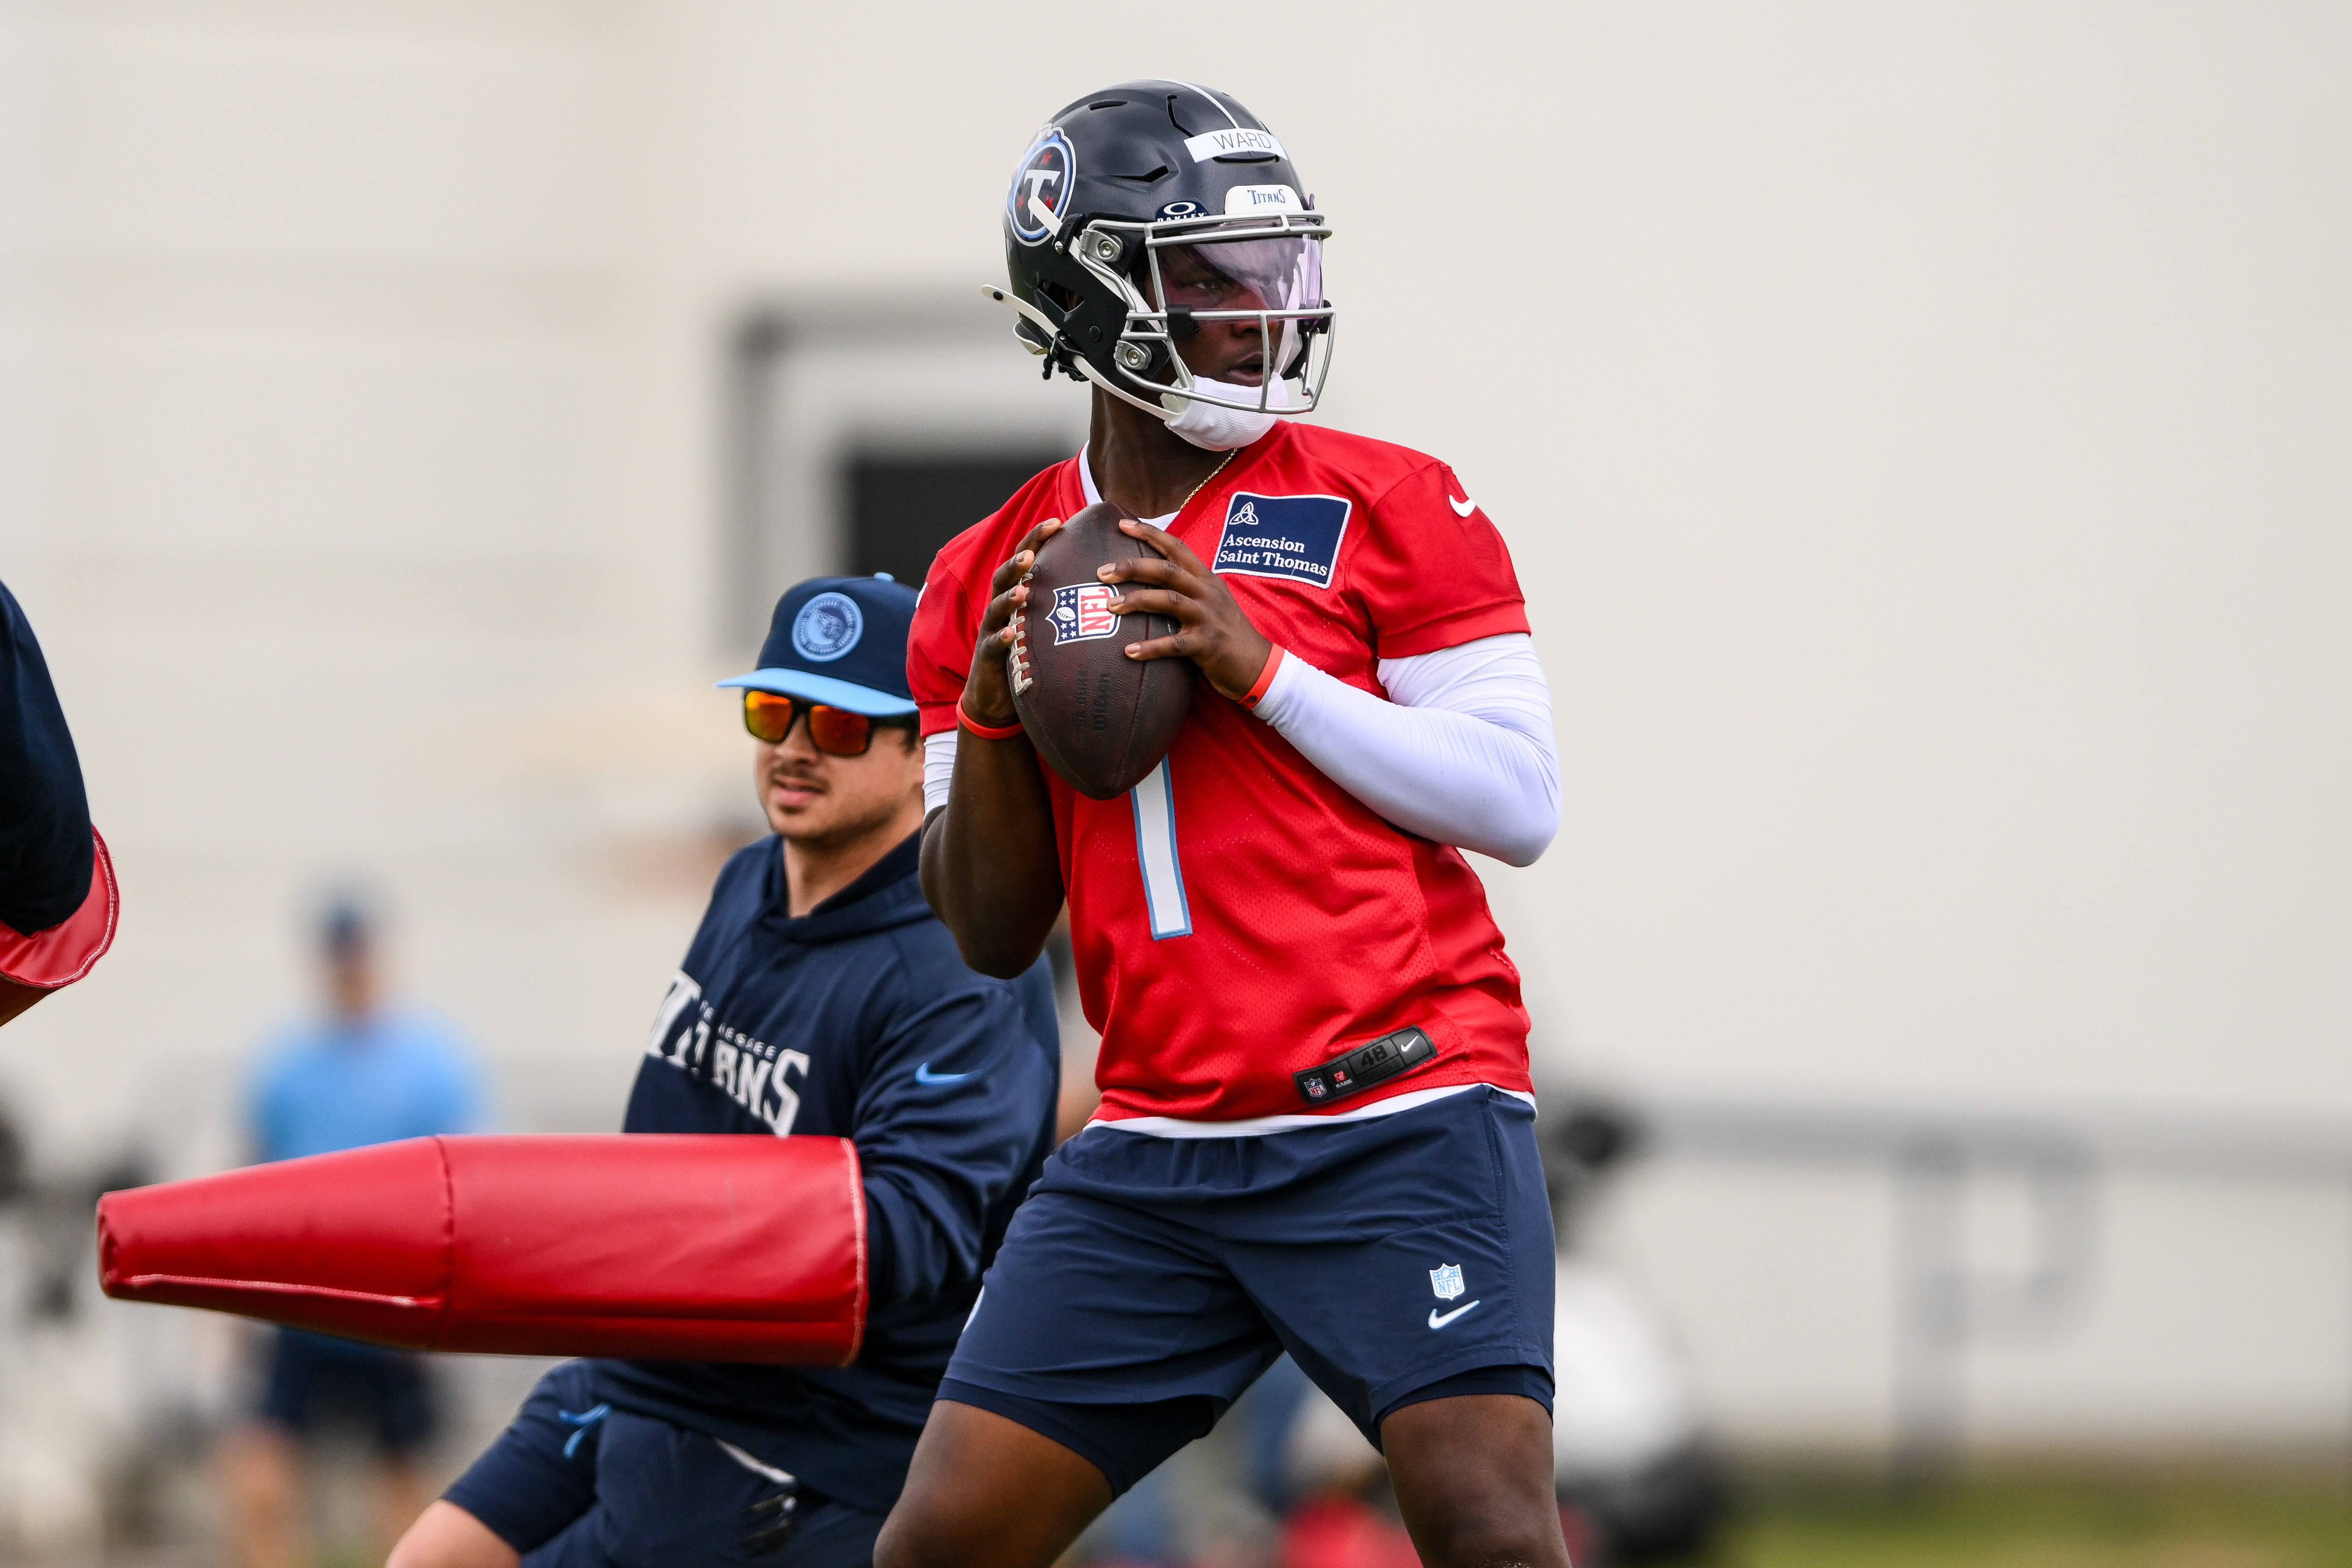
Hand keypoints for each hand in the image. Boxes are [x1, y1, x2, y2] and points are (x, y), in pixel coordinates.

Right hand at [961, 518, 1062, 727]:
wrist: (997, 697)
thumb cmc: (1029, 655)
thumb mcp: (1047, 626)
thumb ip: (1066, 604)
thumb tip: (1108, 586)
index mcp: (1016, 595)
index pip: (1025, 560)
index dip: (1036, 540)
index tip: (1056, 522)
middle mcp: (1001, 608)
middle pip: (1004, 577)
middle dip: (1016, 563)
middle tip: (1030, 552)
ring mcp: (992, 631)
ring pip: (995, 608)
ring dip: (1008, 597)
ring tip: (1023, 590)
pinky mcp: (988, 657)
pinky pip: (993, 645)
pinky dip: (1001, 637)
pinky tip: (1011, 632)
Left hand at [1100, 520, 1275, 701]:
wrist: (1258, 666)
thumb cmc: (1226, 635)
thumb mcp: (1210, 603)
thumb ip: (1185, 590)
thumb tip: (1148, 584)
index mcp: (1206, 580)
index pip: (1177, 548)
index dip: (1150, 533)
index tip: (1122, 524)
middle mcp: (1207, 593)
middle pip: (1166, 571)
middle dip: (1132, 567)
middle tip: (1102, 572)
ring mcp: (1208, 618)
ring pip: (1168, 601)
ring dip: (1135, 601)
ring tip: (1109, 607)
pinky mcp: (1208, 645)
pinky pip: (1174, 645)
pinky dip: (1150, 648)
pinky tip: (1128, 652)